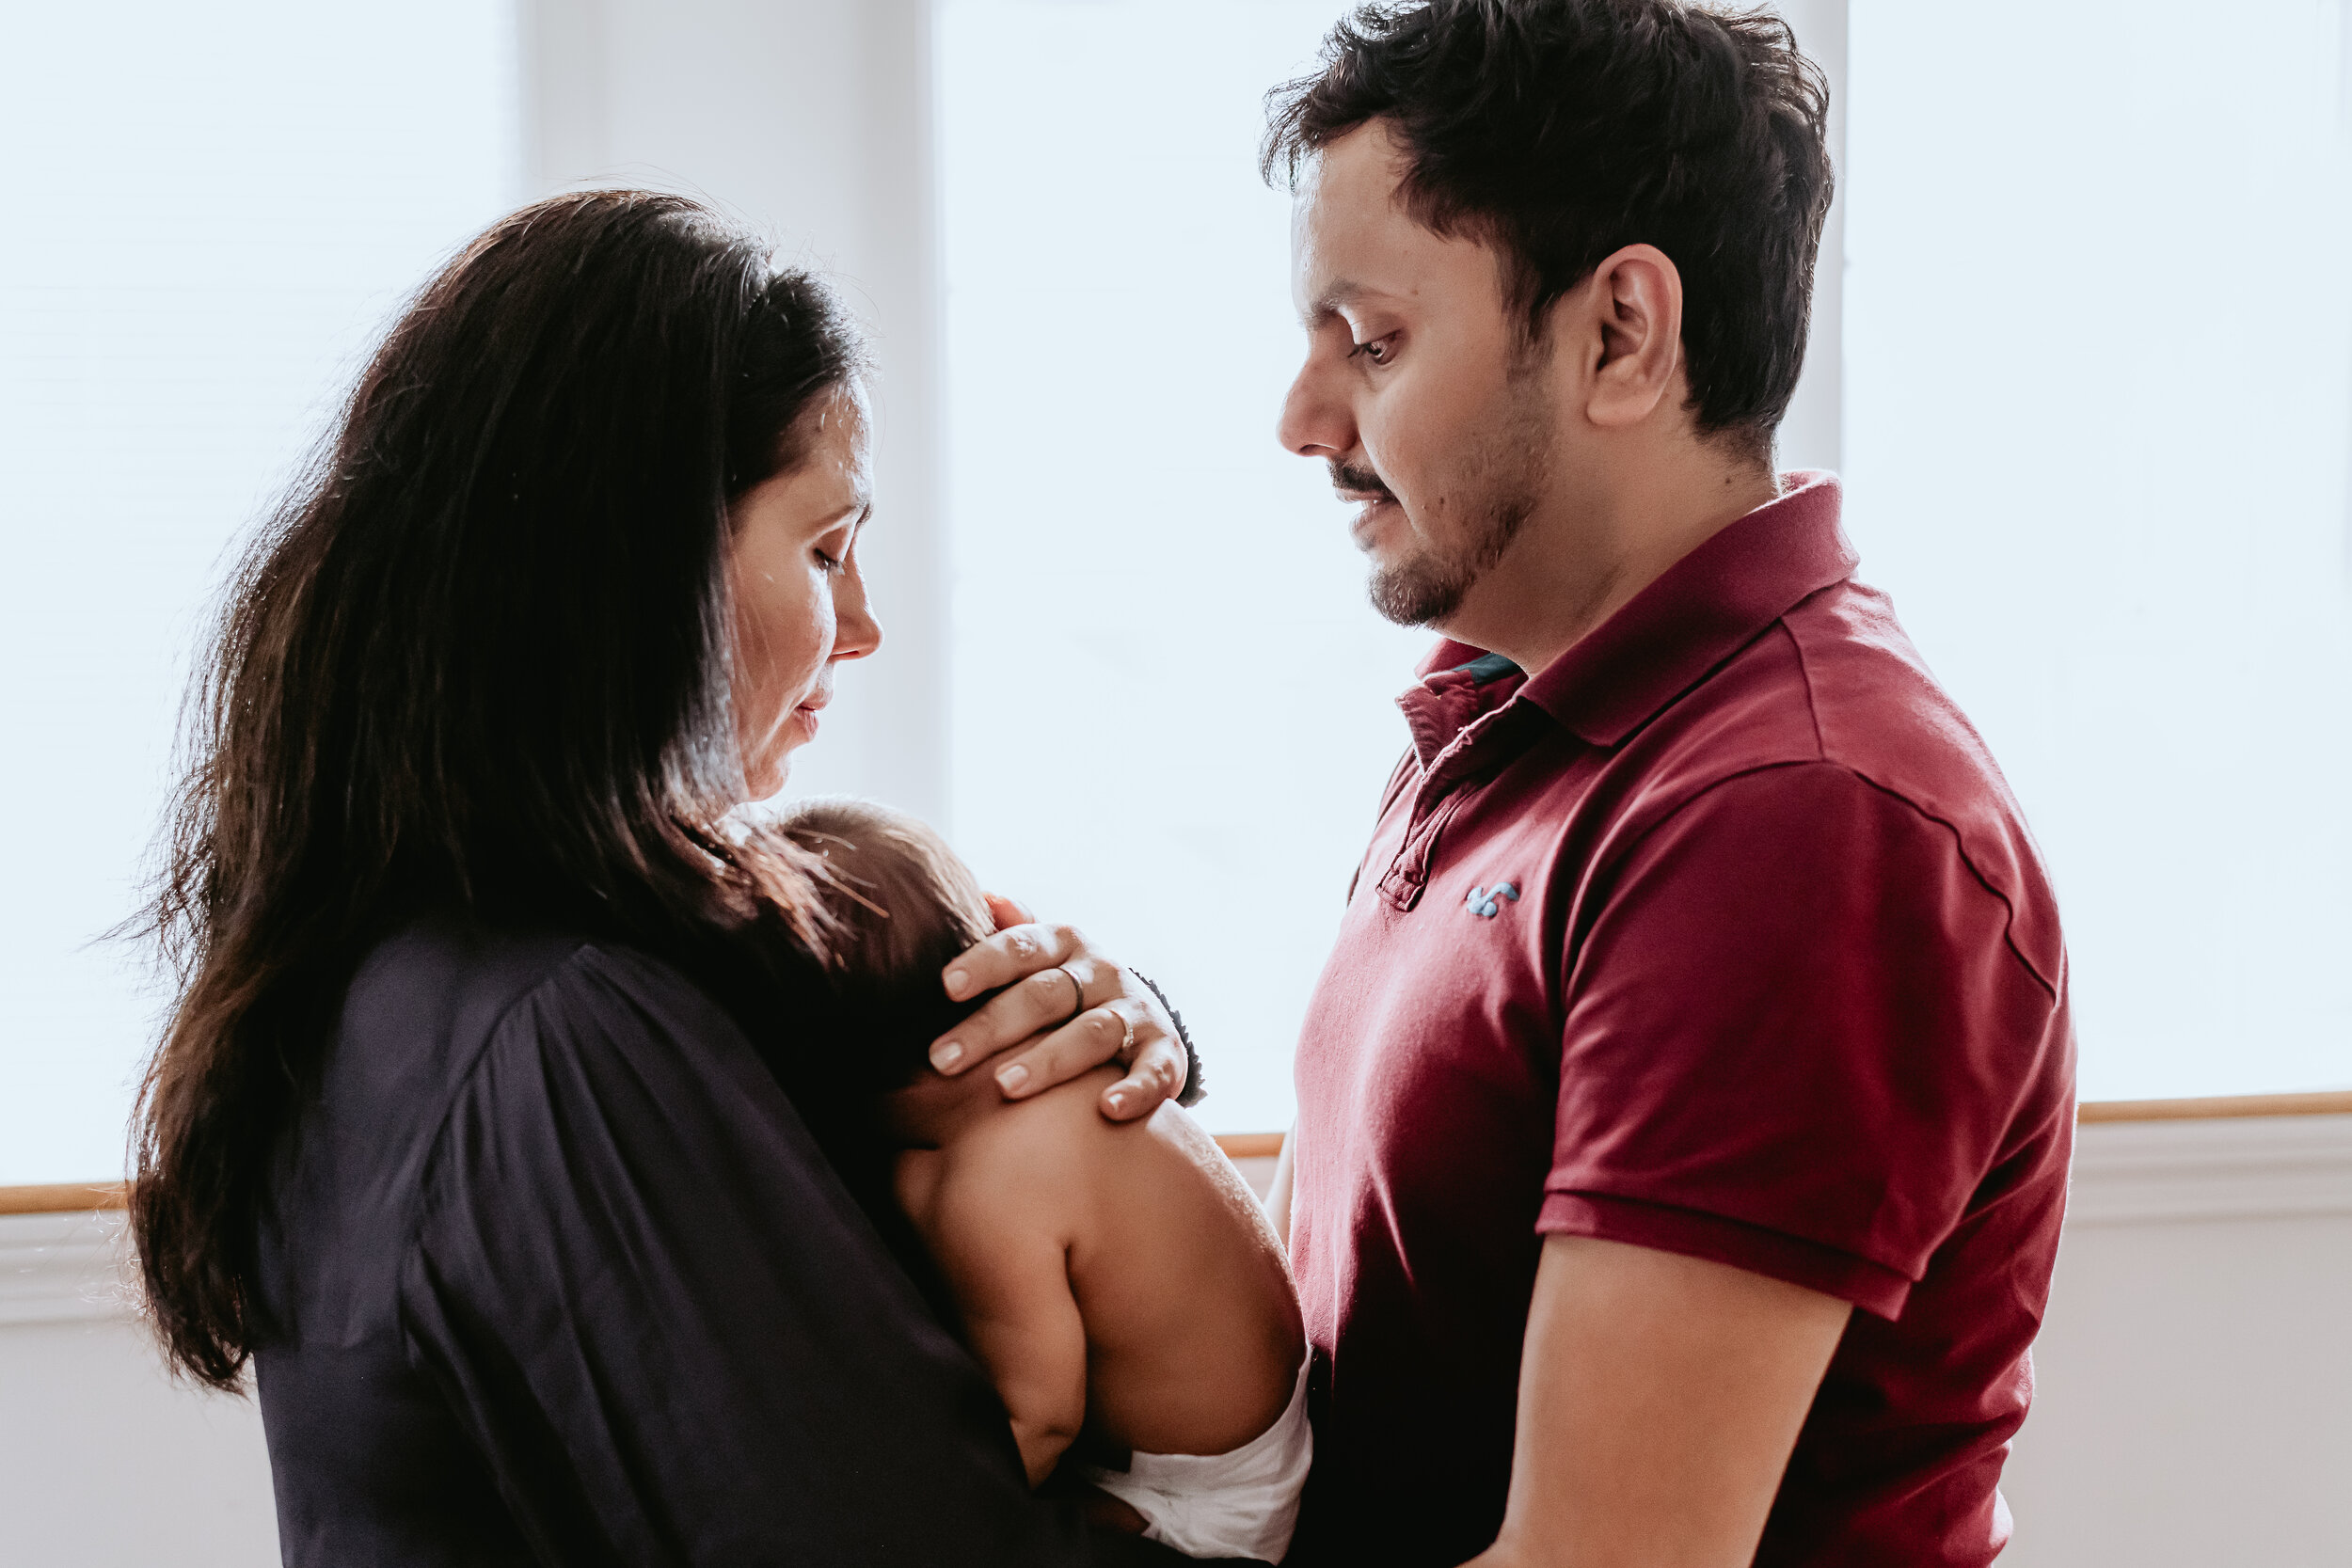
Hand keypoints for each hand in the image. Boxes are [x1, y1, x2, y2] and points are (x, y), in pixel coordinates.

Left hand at [927, 895, 1187, 1120]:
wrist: (1140, 1022)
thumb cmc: (1065, 993)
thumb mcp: (1040, 958)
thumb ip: (1010, 933)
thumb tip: (984, 895)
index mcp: (1062, 945)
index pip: (1020, 947)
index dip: (984, 964)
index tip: (946, 986)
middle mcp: (1101, 972)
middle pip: (1044, 995)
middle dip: (991, 1027)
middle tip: (943, 1059)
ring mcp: (1135, 1011)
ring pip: (1092, 1032)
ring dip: (1049, 1059)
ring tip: (1005, 1087)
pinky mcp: (1165, 1051)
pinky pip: (1153, 1070)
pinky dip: (1135, 1089)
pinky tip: (1108, 1109)